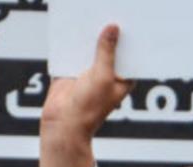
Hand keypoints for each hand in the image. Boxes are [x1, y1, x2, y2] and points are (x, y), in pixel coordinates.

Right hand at [39, 24, 133, 166]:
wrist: (63, 122)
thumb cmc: (89, 107)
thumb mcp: (103, 75)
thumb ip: (107, 51)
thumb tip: (113, 29)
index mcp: (123, 79)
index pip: (129, 55)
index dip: (129, 40)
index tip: (129, 24)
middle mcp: (107, 75)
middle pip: (109, 49)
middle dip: (107, 36)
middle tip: (108, 17)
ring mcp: (88, 73)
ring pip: (90, 49)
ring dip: (89, 38)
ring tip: (90, 19)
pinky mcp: (71, 71)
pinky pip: (71, 52)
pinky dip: (72, 43)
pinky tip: (73, 29)